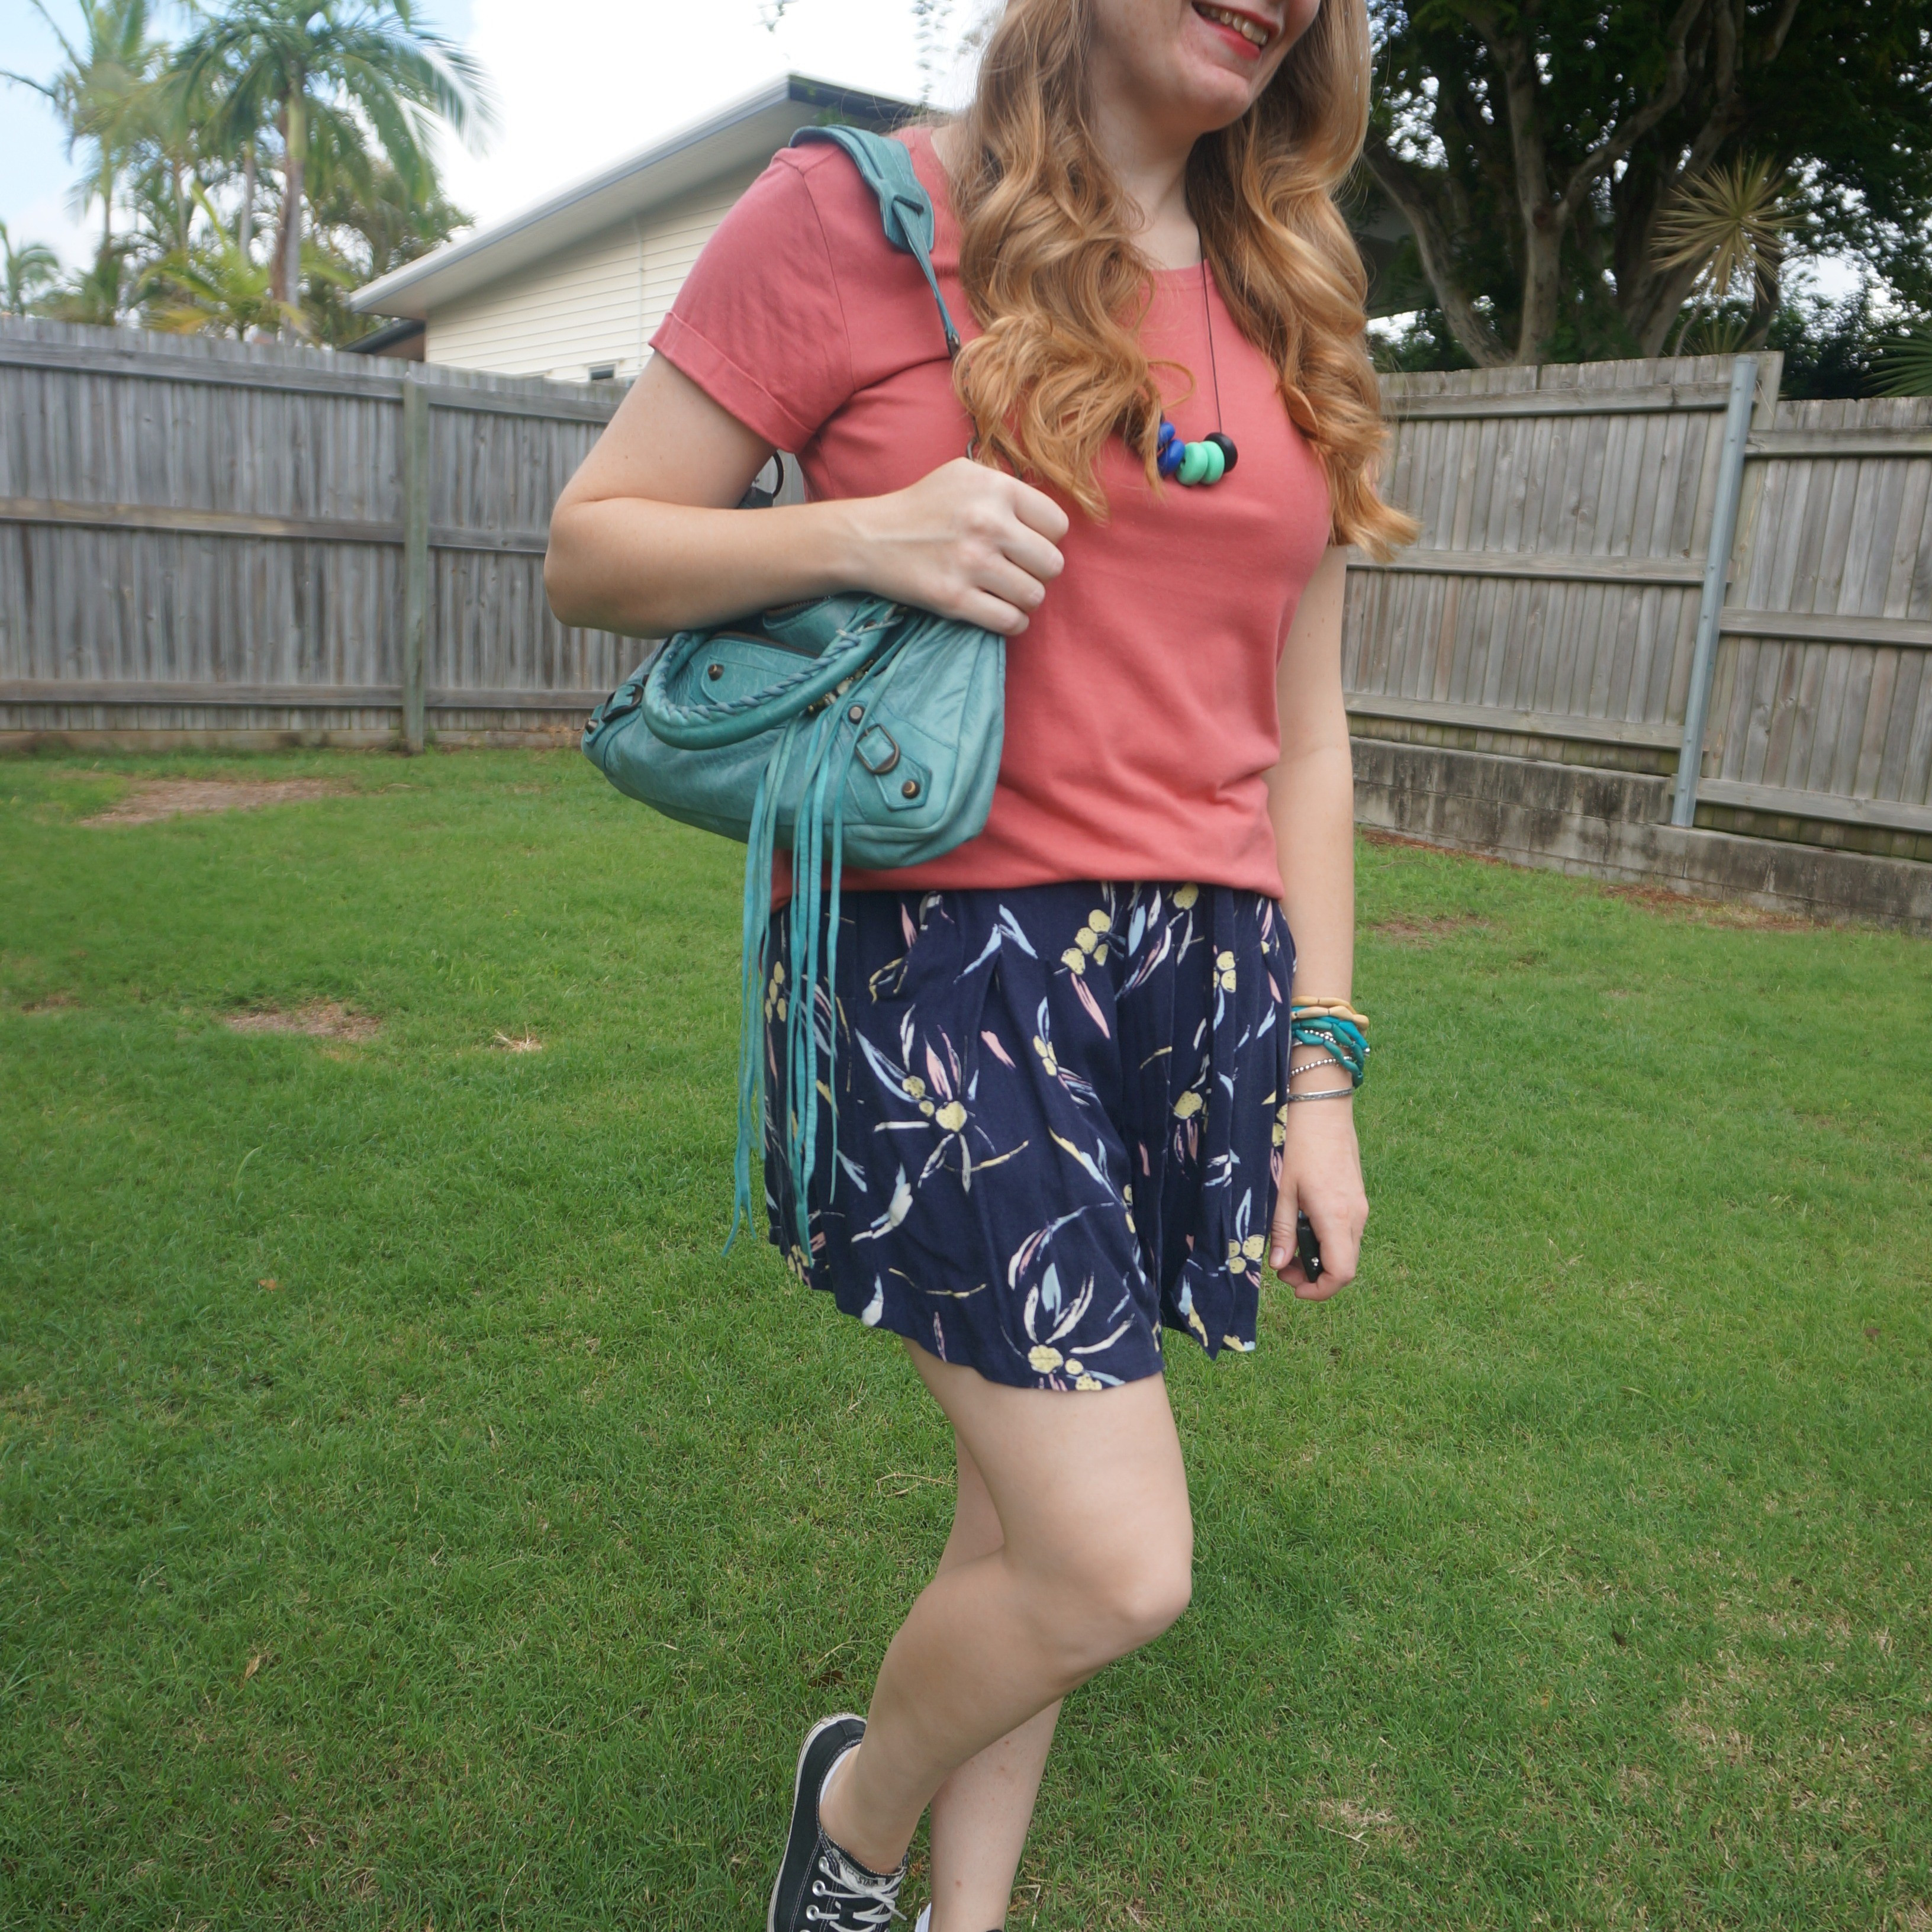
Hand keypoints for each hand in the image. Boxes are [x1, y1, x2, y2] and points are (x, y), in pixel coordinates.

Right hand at [840, 457, 1068, 634]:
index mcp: (995, 488)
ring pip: (1034, 596)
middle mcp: (987, 522)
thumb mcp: (964, 475)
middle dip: (1038, 572)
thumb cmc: (923, 507)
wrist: (870, 537)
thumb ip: (1006, 488)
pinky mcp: (954, 598)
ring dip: (1024, 599)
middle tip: (1017, 571)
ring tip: (1005, 591)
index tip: (1026, 544)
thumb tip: (1046, 517)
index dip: (1046, 539)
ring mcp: (971, 562)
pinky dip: (1011, 622)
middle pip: (1052, 564)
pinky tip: (998, 611)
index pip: (1057, 525)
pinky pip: (1010, 621)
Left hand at [1269, 1099, 1366, 1300]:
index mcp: (1336, 1217)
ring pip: (1346, 1249)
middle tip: (1281, 1268)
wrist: (1322, 1107)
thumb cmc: (1297, 1145)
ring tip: (1287, 1247)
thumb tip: (1279, 1265)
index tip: (1293, 1287)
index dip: (1319, 1290)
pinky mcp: (1357, 1197)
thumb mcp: (1281, 1190)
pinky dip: (1326, 1240)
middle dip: (1314, 1276)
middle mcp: (1355, 1215)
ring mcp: (1360, 1206)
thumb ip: (1282, 1230)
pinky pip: (1346, 1231)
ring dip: (1319, 1258)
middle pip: (1344, 1265)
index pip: (1341, 1273)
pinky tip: (1302, 1226)